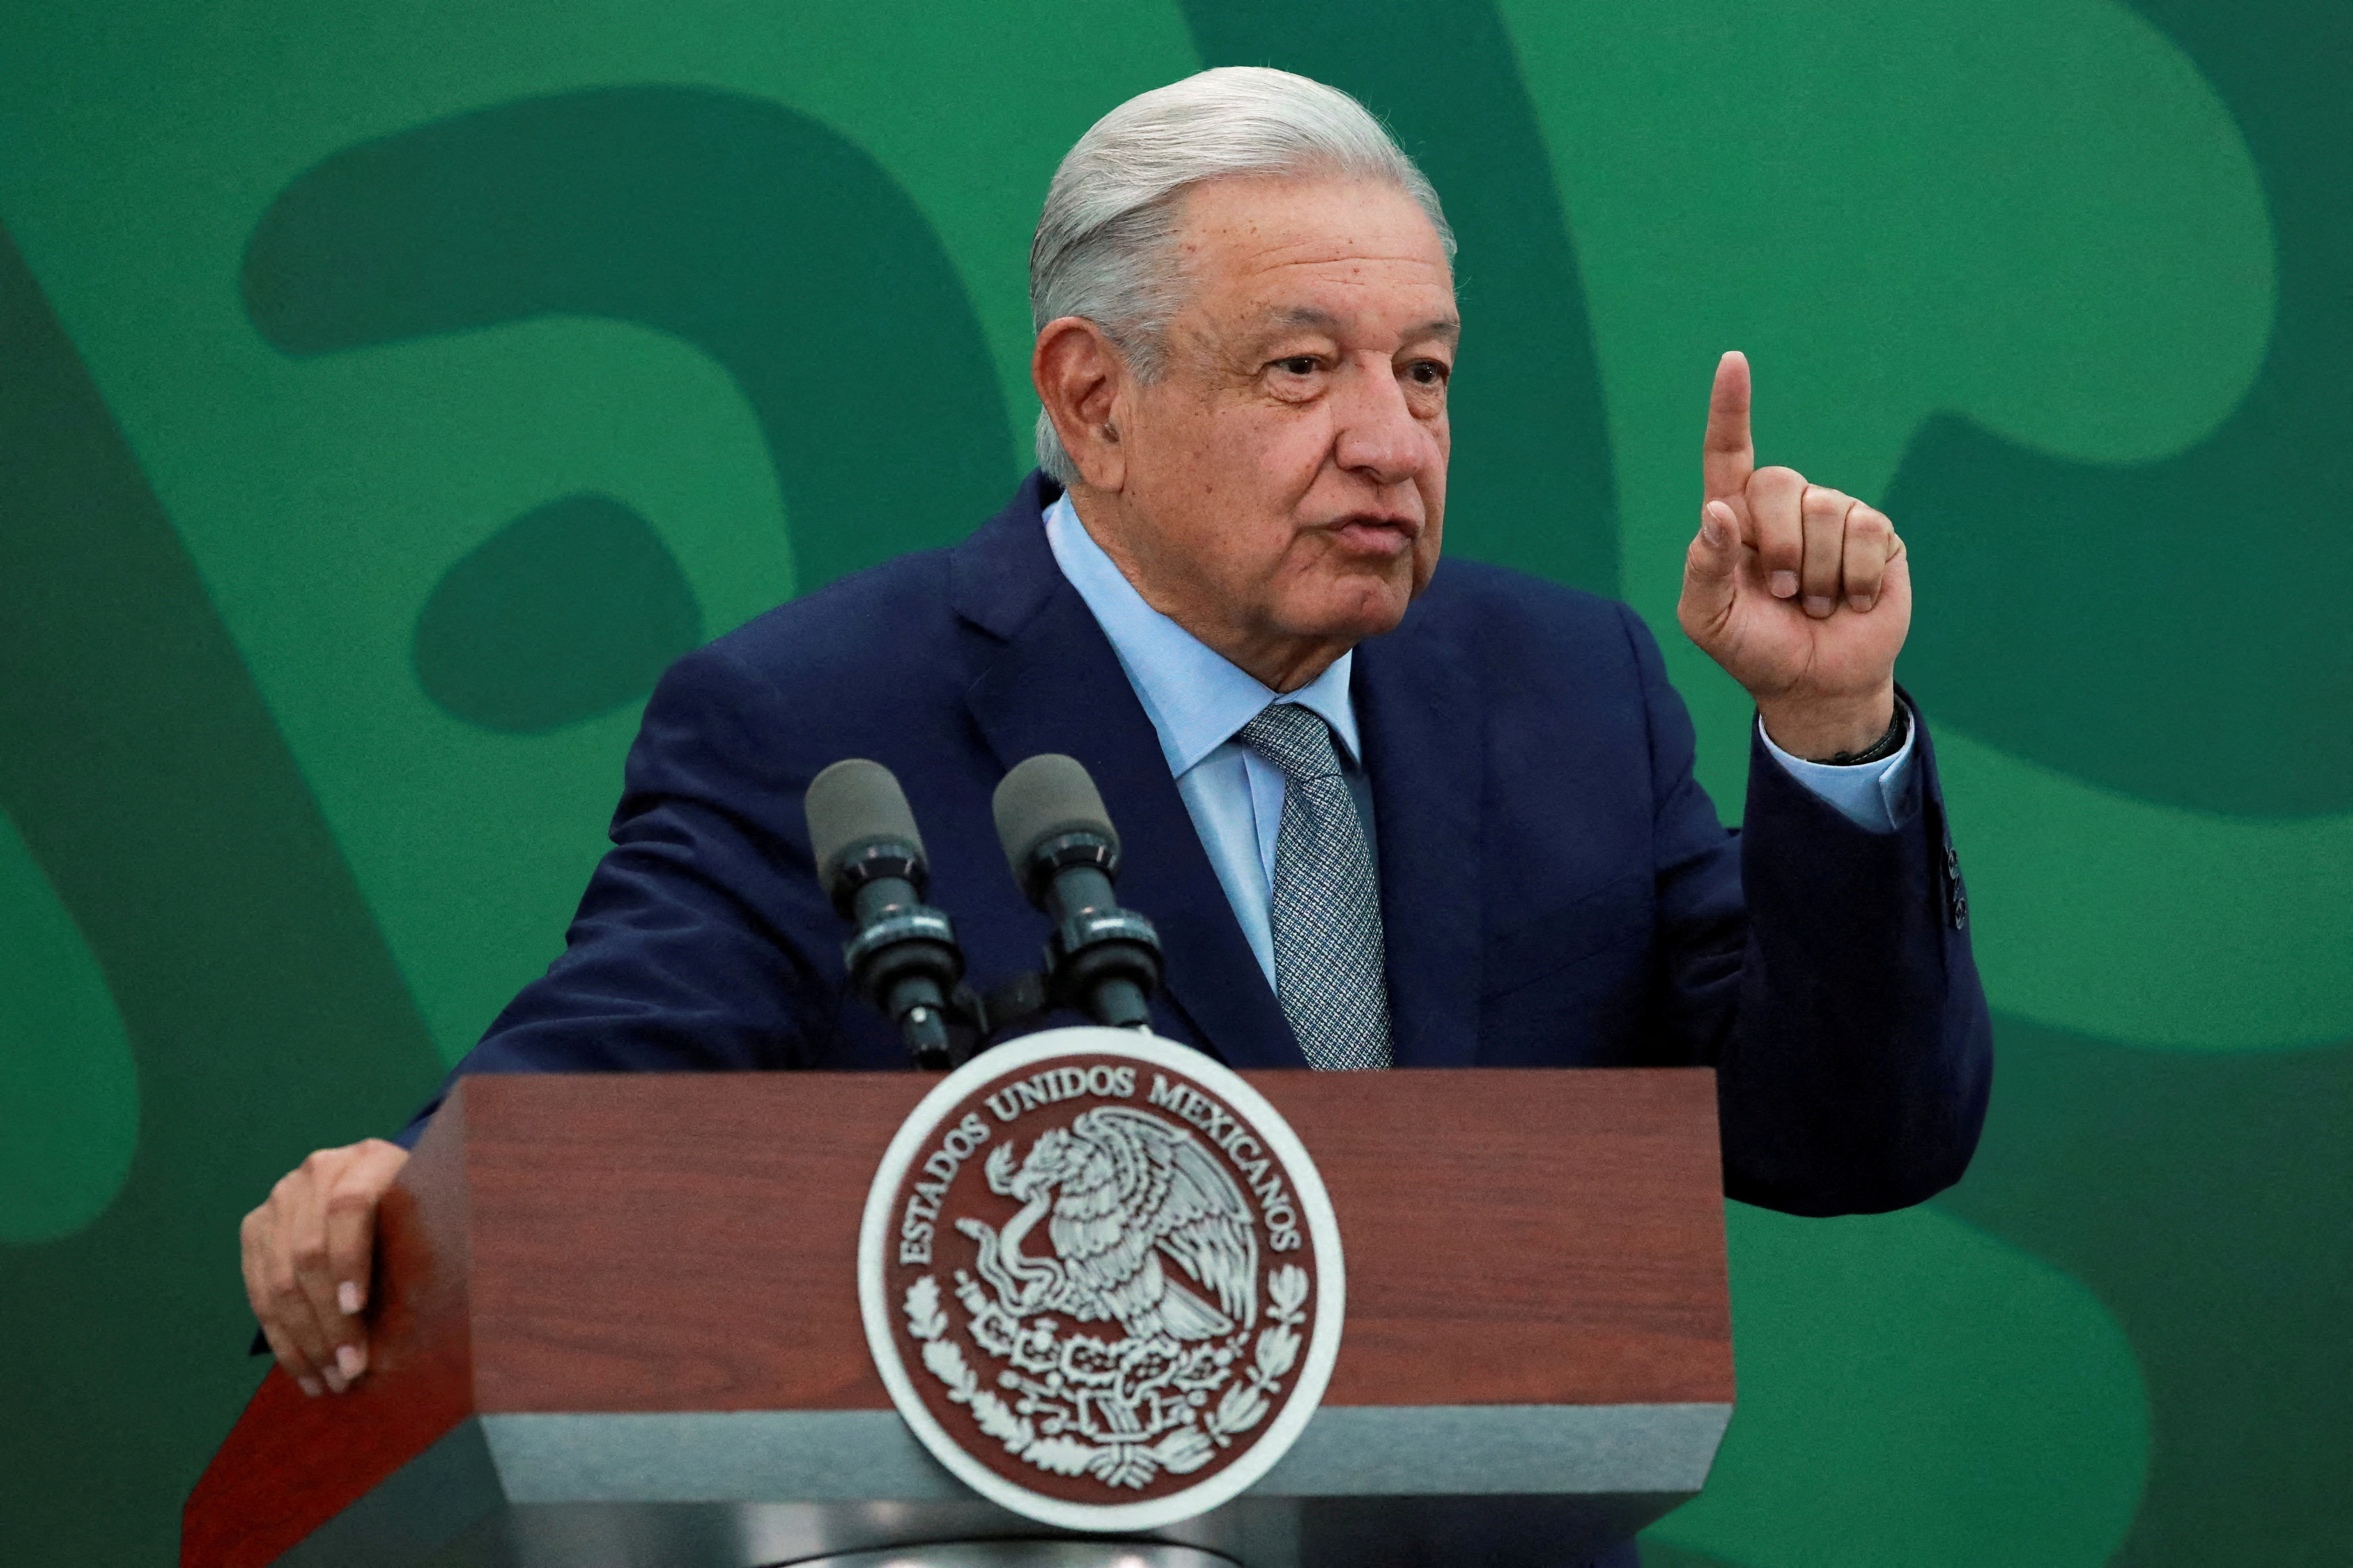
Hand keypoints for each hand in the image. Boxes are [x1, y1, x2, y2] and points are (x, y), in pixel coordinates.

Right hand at [239, 1138, 407, 1395]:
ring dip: (304, 1340)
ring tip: (330, 1382)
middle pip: (309, 1252)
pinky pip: (259, 1289)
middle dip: (328, 1322)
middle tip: (350, 1371)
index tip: (357, 1310)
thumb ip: (421, 1262)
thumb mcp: (438, 1229)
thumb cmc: (428, 1218)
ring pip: (279, 1278)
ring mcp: (282, 1197)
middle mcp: (319, 1170)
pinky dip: (281, 1336)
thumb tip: (401, 1339)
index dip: (349, 1261)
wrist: (391, 1192)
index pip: (350, 1208)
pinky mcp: (257, 1226)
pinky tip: (304, 1370)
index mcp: (371, 1158)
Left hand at [1678, 351, 1909, 757]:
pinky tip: (1850, 602)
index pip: (1728, 451)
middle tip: (1780, 594)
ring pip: (1827, 509)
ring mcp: (1834, 516)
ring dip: (1817, 573)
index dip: (1730, 407)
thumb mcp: (1709, 619)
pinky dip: (1854, 578)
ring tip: (1813, 603)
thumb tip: (1716, 512)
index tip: (1733, 361)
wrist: (1815, 685)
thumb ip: (1703, 567)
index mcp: (1735, 517)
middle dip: (1778, 547)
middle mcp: (1784, 507)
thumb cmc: (1754, 648)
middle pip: (1778, 482)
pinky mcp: (1877, 535)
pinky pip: (1867, 532)